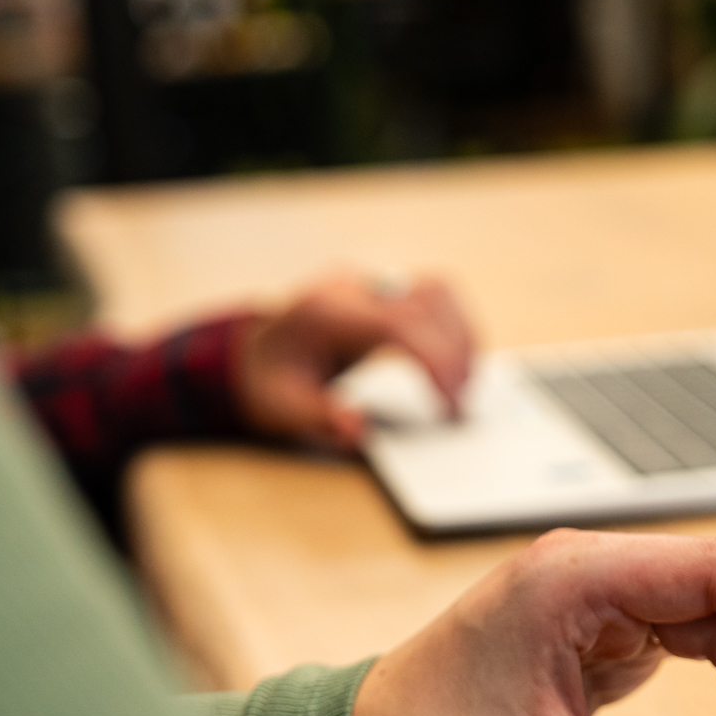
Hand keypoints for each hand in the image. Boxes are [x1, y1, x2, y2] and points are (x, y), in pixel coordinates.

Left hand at [233, 273, 475, 451]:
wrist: (252, 352)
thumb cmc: (268, 381)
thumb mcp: (282, 410)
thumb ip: (320, 419)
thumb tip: (358, 430)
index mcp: (325, 312)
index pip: (399, 322)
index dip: (436, 359)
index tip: (449, 403)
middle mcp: (350, 288)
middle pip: (428, 297)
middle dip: (456, 352)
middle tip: (458, 406)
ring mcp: (368, 284)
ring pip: (438, 290)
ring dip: (461, 336)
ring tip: (462, 386)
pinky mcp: (383, 291)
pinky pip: (433, 296)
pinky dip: (453, 329)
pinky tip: (454, 365)